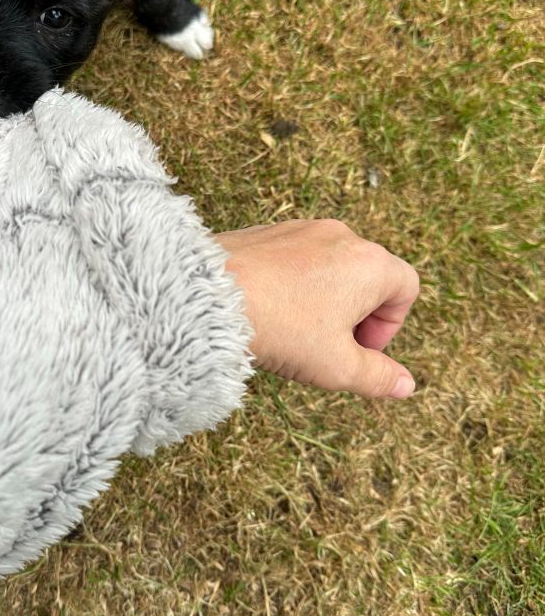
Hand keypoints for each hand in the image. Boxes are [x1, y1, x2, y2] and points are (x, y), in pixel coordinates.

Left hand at [215, 219, 418, 398]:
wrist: (208, 296)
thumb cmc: (280, 330)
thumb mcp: (336, 366)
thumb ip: (378, 376)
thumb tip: (405, 385)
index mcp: (370, 263)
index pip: (406, 287)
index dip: (390, 326)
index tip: (361, 350)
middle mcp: (341, 236)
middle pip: (368, 276)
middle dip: (357, 314)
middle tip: (329, 345)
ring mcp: (302, 229)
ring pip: (331, 267)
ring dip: (325, 300)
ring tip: (296, 331)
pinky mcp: (268, 231)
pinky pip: (297, 258)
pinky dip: (295, 284)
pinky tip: (269, 312)